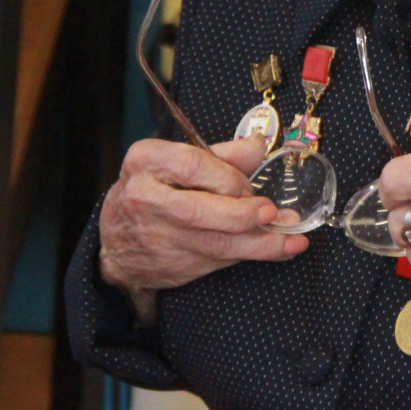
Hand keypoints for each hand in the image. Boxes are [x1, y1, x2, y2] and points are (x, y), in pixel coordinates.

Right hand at [98, 138, 307, 321]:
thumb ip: (220, 154)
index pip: (191, 165)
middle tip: (271, 211)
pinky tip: (282, 248)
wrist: (118, 242)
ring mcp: (158, 235)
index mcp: (145, 162)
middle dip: (241, 213)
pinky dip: (255, 253)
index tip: (248, 184)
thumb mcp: (175, 160)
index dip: (227, 176)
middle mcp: (146, 198)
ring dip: (260, 241)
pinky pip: (220, 258)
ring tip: (292, 235)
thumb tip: (259, 146)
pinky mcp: (175, 262)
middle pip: (198, 209)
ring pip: (213, 241)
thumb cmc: (153, 189)